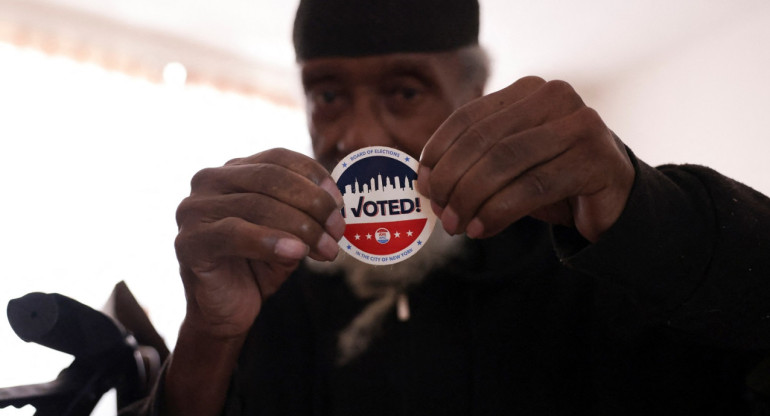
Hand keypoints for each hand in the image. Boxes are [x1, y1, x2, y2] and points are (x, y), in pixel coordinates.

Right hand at [174, 148, 344, 337]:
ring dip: (301, 227)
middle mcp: (209, 181)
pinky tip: (296, 253)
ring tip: (326, 250)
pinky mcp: (189, 241)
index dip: (313, 175)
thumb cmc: (258, 266)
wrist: (226, 311)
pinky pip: (235, 234)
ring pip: (257, 205)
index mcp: (233, 171)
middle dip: (312, 203)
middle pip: (270, 178)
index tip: (340, 201)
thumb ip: (306, 213)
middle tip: (337, 230)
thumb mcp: (289, 232)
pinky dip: (271, 241)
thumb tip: (336, 206)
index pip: (278, 157)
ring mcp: (194, 210)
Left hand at [418, 76, 634, 242]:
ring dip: (471, 199)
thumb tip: (426, 181)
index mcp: (528, 91)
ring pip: (505, 162)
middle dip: (452, 180)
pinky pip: (532, 187)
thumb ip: (473, 162)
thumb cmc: (551, 180)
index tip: (422, 184)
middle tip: (440, 213)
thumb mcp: (508, 165)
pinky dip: (499, 211)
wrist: (612, 200)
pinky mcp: (596, 159)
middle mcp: (555, 98)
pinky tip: (482, 229)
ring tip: (457, 225)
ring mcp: (580, 125)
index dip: (439, 151)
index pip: (469, 117)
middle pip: (483, 140)